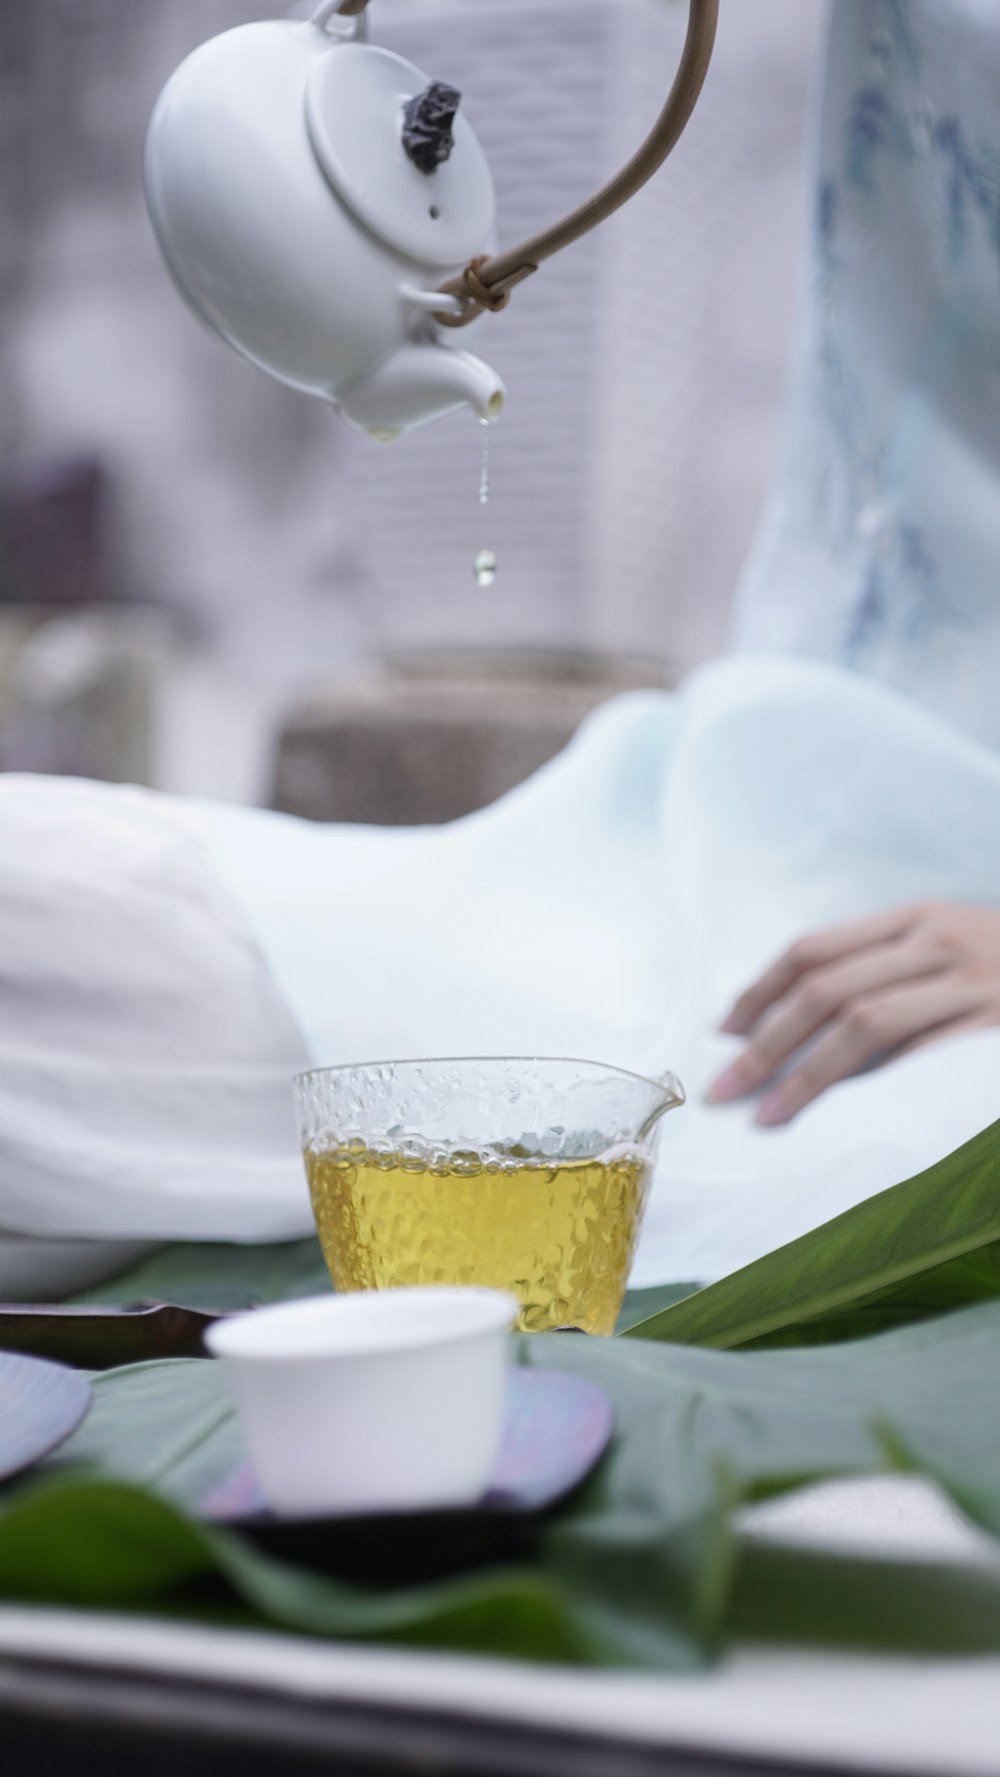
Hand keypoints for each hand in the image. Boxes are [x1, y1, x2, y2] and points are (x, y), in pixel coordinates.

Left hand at [706, 902, 999, 1125]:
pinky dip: (879, 1087)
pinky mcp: (997, 1029)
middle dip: (766, 1042)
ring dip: (807, 1073)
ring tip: (768, 1115)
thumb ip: (887, 968)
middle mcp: (938, 942)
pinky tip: (845, 1118)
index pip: (814, 949)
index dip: (760, 991)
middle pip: (826, 988)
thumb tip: (795, 1023)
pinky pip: (926, 1058)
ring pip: (865, 1021)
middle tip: (724, 1088)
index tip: (723, 1034)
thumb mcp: (951, 947)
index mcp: (916, 918)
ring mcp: (973, 984)